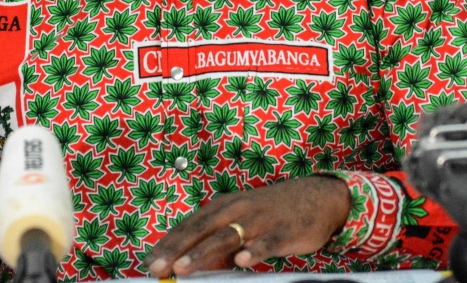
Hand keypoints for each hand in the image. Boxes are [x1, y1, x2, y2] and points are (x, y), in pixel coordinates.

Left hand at [145, 175, 350, 277]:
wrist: (317, 198)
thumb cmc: (272, 215)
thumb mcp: (241, 223)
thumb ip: (218, 244)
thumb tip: (192, 266)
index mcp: (225, 206)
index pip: (190, 225)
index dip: (169, 243)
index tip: (149, 261)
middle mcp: (238, 209)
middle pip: (202, 229)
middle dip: (177, 249)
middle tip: (157, 267)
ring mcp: (260, 219)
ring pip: (228, 235)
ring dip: (203, 252)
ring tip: (183, 268)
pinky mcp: (283, 230)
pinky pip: (267, 242)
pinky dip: (254, 251)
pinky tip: (242, 261)